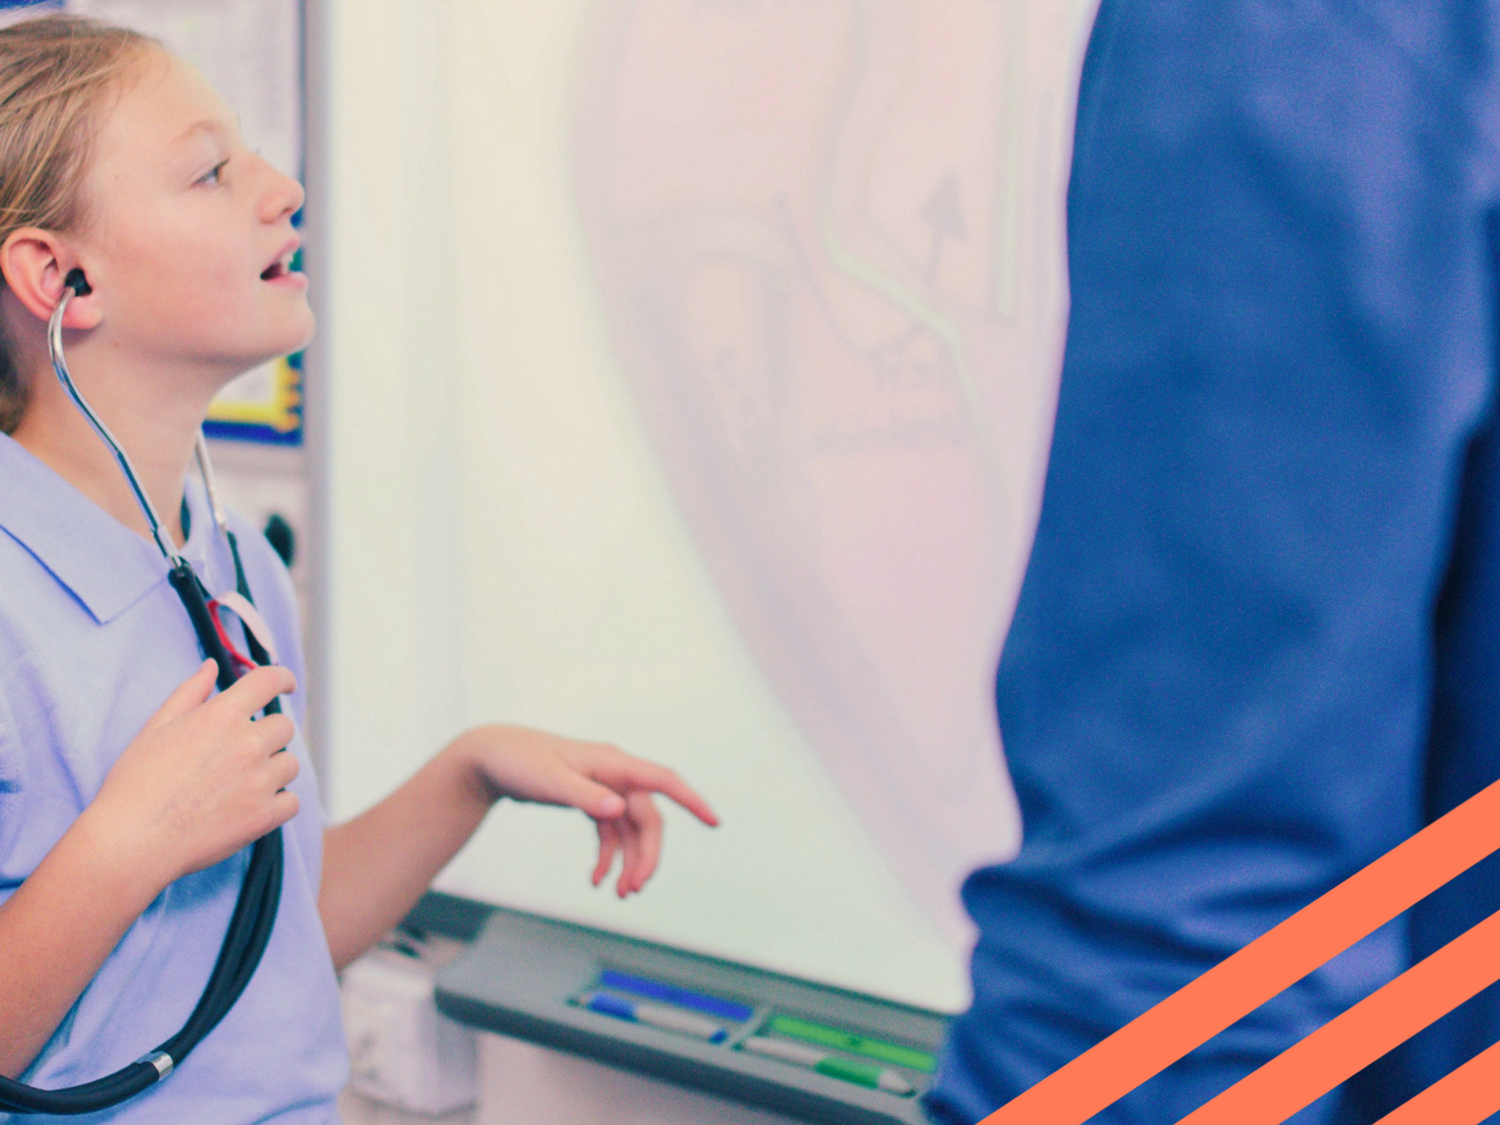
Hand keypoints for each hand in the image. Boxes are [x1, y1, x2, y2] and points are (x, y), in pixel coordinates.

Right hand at [81, 660, 299, 891]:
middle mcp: (247, 744)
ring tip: (236, 785)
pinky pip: (291, 802)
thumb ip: (189, 693)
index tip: (286, 685)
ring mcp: (259, 781)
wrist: (131, 841)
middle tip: (238, 754)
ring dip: (272, 770)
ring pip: (290, 765)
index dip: (282, 679)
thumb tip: (212, 667)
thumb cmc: (135, 784)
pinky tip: (250, 807)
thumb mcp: (156, 728)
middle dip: (266, 736)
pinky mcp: (264, 816)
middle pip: (283, 728)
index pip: (268, 681)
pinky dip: (277, 803)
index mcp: (221, 716)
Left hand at [450, 725, 718, 896]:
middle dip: (646, 856)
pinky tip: (596, 879)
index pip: (662, 780)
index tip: (714, 822)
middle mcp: (614, 774)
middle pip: (647, 818)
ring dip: (628, 861)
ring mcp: (603, 788)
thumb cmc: (520, 762)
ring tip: (619, 894)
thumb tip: (618, 810)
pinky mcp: (590, 799)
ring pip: (630, 830)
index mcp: (612, 763)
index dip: (691, 800)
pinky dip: (607, 856)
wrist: (490, 757)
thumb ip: (585, 796)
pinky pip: (610, 832)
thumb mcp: (550, 781)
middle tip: (633, 890)